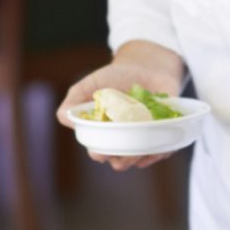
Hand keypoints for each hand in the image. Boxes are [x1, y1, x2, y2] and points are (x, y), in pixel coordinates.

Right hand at [56, 41, 187, 171]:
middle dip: (122, 159)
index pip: (98, 153)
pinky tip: (160, 143)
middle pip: (120, 162)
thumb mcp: (89, 84)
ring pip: (141, 160)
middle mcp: (122, 141)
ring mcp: (143, 140)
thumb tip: (65, 118)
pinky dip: (162, 150)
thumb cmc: (113, 78)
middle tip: (126, 146)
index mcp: (102, 133)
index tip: (103, 145)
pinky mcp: (164, 135)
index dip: (100, 153)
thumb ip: (74, 99)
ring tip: (143, 142)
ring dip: (141, 156)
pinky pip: (163, 151)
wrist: (145, 66)